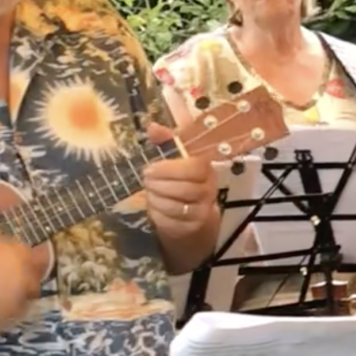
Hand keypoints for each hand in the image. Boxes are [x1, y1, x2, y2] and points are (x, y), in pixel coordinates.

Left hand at [140, 122, 218, 240]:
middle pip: (186, 188)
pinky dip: (158, 213)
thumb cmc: (180, 181)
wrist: (191, 215)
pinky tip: (154, 207)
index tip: (151, 167)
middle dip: (160, 184)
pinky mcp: (193, 228)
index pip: (196, 168)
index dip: (170, 168)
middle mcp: (209, 190)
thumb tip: (153, 127)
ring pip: (177, 206)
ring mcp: (203, 211)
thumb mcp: (174, 158)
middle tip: (146, 180)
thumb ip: (165, 142)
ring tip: (150, 192)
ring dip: (157, 198)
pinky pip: (172, 222)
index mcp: (207, 169)